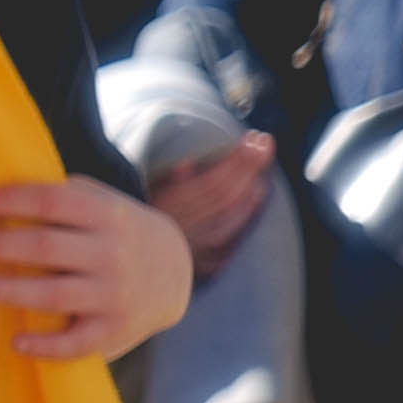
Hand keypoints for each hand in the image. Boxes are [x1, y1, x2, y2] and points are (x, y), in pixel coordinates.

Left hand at [0, 175, 190, 359]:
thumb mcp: (105, 203)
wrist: (177, 271)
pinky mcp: (115, 329)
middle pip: (47, 247)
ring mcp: (115, 294)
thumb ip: (67, 196)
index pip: (53, 201)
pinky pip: (77, 343)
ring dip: (10, 292)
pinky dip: (46, 346)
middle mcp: (112, 253)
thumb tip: (2, 192)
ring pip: (54, 294)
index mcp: (107, 214)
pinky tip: (16, 341)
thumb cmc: (118, 232)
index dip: (12, 200)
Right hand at [144, 130, 278, 277]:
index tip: (251, 139)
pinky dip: (248, 212)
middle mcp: (186, 231)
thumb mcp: (146, 192)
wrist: (137, 257)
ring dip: (252, 187)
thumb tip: (186, 165)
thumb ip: (167, 182)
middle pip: (226, 196)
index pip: (212, 182)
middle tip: (264, 143)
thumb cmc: (141, 214)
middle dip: (249, 166)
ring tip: (261, 164)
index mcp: (167, 209)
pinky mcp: (207, 264)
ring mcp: (199, 250)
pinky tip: (257, 195)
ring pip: (233, 216)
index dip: (236, 159)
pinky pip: (234, 236)